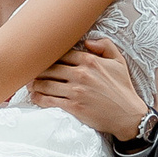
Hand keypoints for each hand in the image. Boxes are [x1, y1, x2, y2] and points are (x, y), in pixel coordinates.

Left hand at [29, 37, 149, 141]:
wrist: (128, 115)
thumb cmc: (123, 88)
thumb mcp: (119, 61)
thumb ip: (105, 45)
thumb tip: (87, 41)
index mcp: (90, 61)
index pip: (61, 54)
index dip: (48, 57)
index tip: (40, 59)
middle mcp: (81, 74)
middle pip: (49, 68)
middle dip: (37, 70)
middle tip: (29, 72)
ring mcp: (76, 91)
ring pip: (46, 84)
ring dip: (34, 85)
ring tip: (30, 85)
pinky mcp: (73, 107)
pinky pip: (49, 101)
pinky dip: (38, 98)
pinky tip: (34, 97)